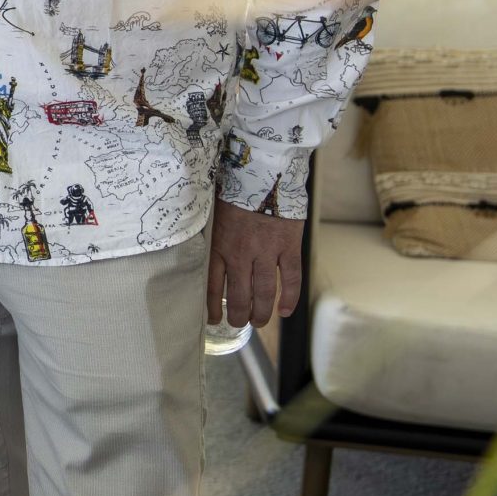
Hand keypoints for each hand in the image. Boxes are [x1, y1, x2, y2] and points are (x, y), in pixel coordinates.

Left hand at [207, 197, 301, 329]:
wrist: (262, 172)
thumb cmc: (235, 190)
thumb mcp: (214, 214)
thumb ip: (213, 237)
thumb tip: (206, 253)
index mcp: (219, 245)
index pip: (212, 284)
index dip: (212, 306)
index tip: (213, 319)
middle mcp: (241, 254)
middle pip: (239, 295)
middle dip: (238, 315)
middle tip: (239, 323)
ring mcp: (266, 252)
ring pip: (264, 292)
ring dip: (261, 312)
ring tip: (259, 322)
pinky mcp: (288, 247)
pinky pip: (290, 279)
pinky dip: (289, 298)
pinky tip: (285, 311)